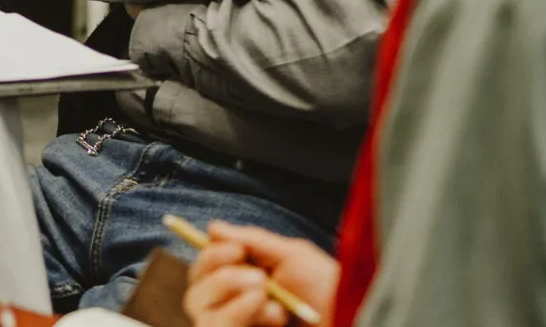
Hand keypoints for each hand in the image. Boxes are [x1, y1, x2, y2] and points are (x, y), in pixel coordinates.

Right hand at [183, 222, 338, 326]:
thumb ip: (251, 240)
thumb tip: (211, 228)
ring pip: (201, 312)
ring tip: (266, 297)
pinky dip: (238, 315)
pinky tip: (273, 315)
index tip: (236, 250)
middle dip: (221, 278)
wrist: (349, 319)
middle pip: (196, 290)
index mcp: (244, 279)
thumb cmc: (327, 290)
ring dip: (231, 298)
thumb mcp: (292, 256)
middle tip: (257, 278)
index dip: (210, 255)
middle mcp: (235, 305)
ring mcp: (237, 324)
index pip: (205, 268)